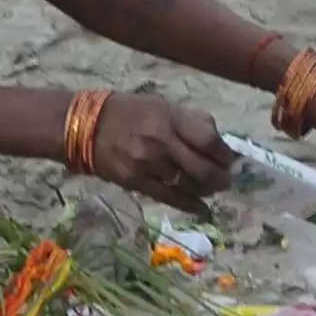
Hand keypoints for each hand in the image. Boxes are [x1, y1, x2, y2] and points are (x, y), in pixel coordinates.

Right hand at [88, 92, 229, 208]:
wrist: (86, 127)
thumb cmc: (128, 112)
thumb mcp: (161, 106)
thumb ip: (189, 121)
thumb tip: (217, 141)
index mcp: (170, 118)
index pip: (209, 140)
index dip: (224, 154)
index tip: (228, 159)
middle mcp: (161, 142)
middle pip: (203, 167)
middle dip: (220, 177)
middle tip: (225, 180)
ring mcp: (149, 164)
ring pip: (189, 185)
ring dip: (206, 190)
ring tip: (211, 189)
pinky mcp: (137, 182)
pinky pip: (170, 198)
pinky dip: (190, 205)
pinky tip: (201, 208)